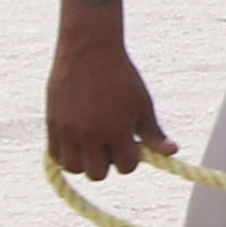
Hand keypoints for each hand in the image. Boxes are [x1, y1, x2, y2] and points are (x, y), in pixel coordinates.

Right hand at [48, 39, 172, 180]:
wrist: (90, 52)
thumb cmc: (122, 78)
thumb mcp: (143, 105)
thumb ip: (154, 133)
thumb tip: (173, 153)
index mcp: (117, 129)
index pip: (126, 167)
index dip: (131, 160)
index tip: (130, 145)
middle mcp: (90, 134)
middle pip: (97, 174)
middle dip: (107, 164)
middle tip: (110, 144)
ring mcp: (68, 131)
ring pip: (73, 168)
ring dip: (85, 162)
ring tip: (93, 144)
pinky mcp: (52, 124)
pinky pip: (55, 156)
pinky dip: (66, 155)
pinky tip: (77, 142)